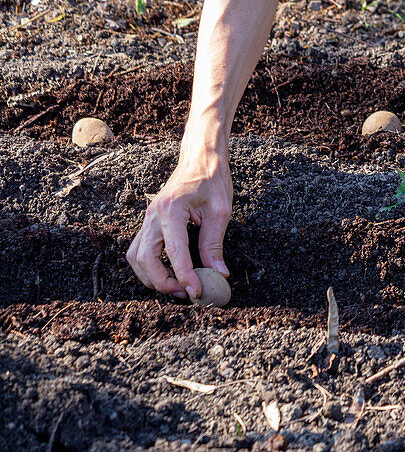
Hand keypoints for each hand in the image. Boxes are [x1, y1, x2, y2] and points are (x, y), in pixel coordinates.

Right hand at [127, 145, 232, 299]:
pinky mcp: (149, 223)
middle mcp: (153, 215)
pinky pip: (139, 250)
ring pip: (136, 258)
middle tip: (187, 293)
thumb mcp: (220, 211)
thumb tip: (219, 274)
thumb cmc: (212, 180)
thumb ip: (215, 243)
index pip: (174, 251)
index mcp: (171, 210)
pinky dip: (149, 267)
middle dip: (163, 282)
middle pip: (145, 259)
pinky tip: (170, 272)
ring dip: (153, 277)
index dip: (185, 276)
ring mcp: (147, 219)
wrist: (200, 158)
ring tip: (179, 286)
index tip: (197, 292)